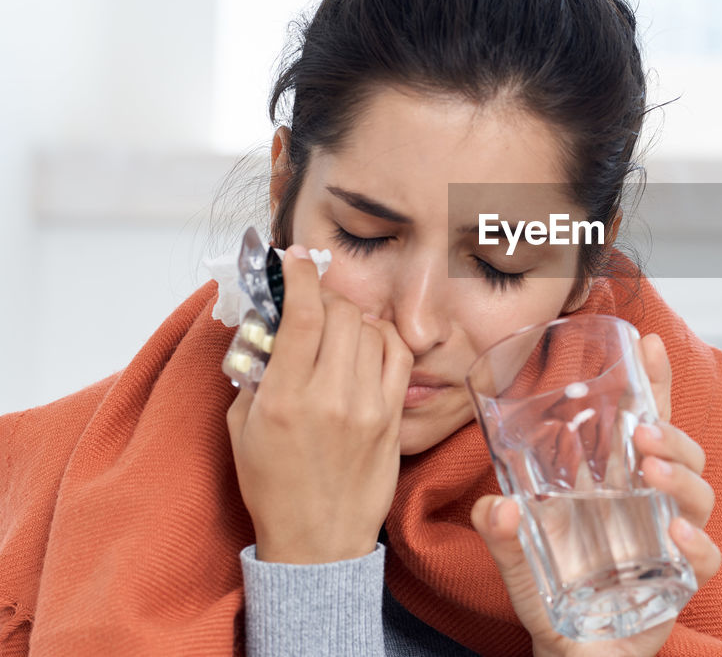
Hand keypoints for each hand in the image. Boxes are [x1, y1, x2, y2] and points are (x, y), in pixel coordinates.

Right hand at [226, 245, 412, 562]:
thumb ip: (253, 372)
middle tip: (313, 301)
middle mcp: (331, 398)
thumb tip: (266, 325)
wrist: (318, 542)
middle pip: (342, 315)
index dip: (300, 276)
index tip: (294, 259)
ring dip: (353, 317)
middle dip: (326, 296)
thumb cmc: (274, 488)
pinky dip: (383, 338)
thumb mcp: (242, 428)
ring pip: (371, 330)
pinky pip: (398, 355)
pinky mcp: (394, 417)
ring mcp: (369, 407)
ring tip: (337, 327)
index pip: (303, 316)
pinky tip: (368, 342)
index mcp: (285, 400)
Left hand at [471, 334, 721, 656]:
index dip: (653, 383)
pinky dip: (696, 542)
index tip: (650, 345)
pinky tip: (674, 533)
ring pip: (700, 494)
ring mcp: (670, 538)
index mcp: (618, 482)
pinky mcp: (680, 580)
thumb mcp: (517, 557)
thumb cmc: (552, 594)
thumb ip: (501, 532)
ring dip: (681, 476)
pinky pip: (705, 556)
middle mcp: (651, 503)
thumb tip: (492, 503)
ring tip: (652, 471)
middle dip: (669, 435)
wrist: (571, 652)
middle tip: (641, 433)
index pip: (645, 422)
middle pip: (682, 451)